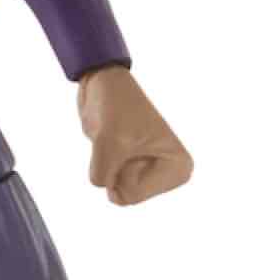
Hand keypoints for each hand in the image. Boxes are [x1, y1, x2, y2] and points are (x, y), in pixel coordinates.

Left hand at [77, 66, 192, 206]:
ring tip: (118, 140)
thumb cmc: (117, 107)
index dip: (122, 168)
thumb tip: (101, 186)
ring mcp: (147, 172)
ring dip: (107, 164)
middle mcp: (167, 174)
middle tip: (122, 140)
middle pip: (125, 195)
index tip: (132, 141)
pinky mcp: (129, 166)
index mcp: (178, 168)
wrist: (105, 83)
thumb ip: (102, 178)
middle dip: (114, 167)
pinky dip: (100, 162)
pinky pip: (106, 179)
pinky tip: (112, 141)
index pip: (134, 195)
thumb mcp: (108, 144)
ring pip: (114, 189)